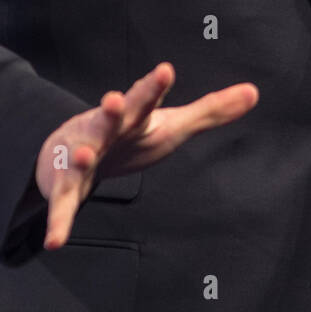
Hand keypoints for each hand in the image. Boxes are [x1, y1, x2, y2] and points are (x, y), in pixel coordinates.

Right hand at [34, 62, 258, 249]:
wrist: (70, 152)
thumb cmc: (131, 136)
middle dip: (112, 109)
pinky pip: (62, 206)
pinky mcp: (65, 186)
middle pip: (110, 118)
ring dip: (82, 156)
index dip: (154, 85)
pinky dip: (59, 223)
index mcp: (133, 117)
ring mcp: (82, 156)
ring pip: (81, 155)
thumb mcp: (172, 124)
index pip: (145, 98)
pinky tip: (56, 242)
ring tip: (84, 157)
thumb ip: (211, 110)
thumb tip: (254, 92)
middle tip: (113, 99)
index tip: (164, 69)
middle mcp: (106, 131)